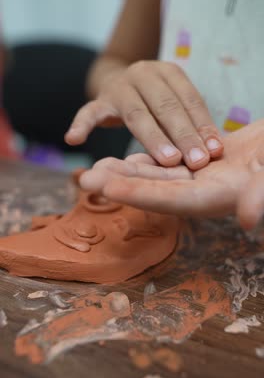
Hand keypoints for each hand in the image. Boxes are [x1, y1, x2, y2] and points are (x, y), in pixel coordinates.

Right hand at [65, 60, 222, 169]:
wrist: (122, 83)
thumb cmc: (156, 101)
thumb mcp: (175, 103)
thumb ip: (190, 122)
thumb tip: (214, 150)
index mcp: (168, 72)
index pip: (189, 100)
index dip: (202, 126)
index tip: (213, 151)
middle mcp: (144, 73)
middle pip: (166, 106)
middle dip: (183, 135)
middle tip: (196, 161)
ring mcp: (119, 86)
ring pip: (137, 114)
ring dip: (154, 139)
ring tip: (168, 161)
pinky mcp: (99, 100)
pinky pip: (89, 112)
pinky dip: (81, 124)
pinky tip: (73, 139)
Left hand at [79, 120, 263, 229]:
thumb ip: (262, 195)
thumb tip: (247, 220)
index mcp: (221, 197)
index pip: (174, 199)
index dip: (140, 195)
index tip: (107, 188)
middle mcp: (207, 192)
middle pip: (157, 191)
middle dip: (122, 186)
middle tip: (85, 179)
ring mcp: (205, 178)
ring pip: (160, 177)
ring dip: (128, 173)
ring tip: (96, 167)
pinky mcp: (205, 163)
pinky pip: (171, 163)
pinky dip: (148, 160)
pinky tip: (124, 157)